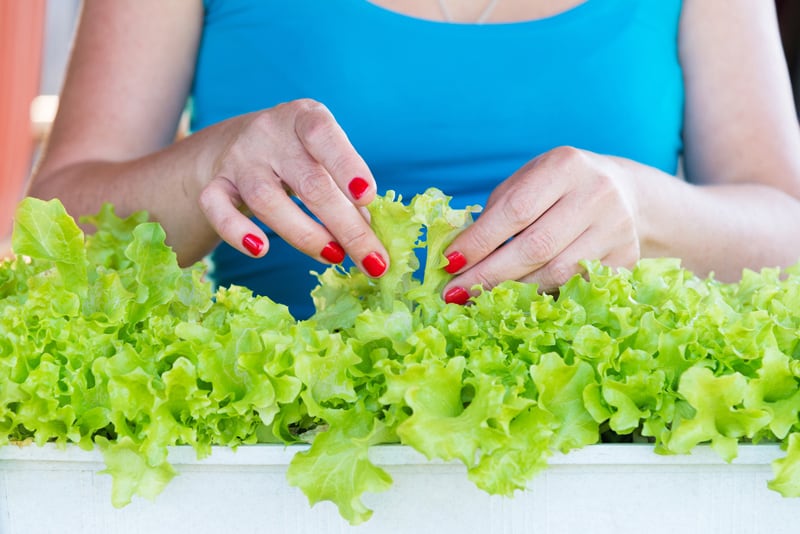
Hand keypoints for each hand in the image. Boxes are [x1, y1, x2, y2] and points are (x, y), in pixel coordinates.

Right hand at [197, 99, 388, 276]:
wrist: (236, 144)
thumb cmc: (299, 154)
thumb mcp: (325, 156)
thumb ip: (346, 190)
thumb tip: (370, 240)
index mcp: (304, 118)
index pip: (323, 135)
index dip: (346, 165)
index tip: (368, 197)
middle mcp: (269, 134)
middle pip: (307, 182)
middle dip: (345, 226)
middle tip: (371, 260)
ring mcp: (238, 159)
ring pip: (267, 200)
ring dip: (305, 235)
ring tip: (334, 257)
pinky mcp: (213, 184)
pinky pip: (218, 210)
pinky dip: (237, 232)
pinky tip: (260, 250)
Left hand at [441, 146, 641, 302]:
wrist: (626, 194)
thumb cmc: (559, 188)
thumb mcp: (527, 182)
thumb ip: (495, 212)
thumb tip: (458, 256)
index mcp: (565, 166)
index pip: (516, 210)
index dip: (480, 241)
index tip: (449, 262)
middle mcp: (596, 194)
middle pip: (536, 247)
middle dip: (489, 275)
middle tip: (455, 293)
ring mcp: (617, 228)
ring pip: (556, 273)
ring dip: (512, 291)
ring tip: (480, 299)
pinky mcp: (626, 258)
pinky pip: (575, 287)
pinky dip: (541, 296)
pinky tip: (518, 300)